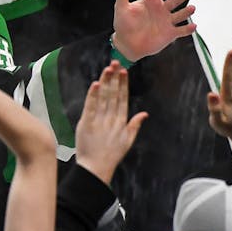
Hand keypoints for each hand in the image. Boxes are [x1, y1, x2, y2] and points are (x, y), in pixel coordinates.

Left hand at [74, 62, 144, 185]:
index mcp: (121, 122)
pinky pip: (90, 106)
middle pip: (113, 95)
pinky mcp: (87, 124)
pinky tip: (95, 84)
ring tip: (107, 69)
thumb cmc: (111, 155)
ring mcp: (99, 121)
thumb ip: (135, 125)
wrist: (96, 168)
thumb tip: (144, 113)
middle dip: (114, 78)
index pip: (123, 99)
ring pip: (103, 98)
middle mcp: (111, 119)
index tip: (124, 72)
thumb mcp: (128, 140)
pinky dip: (93, 95)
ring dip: (105, 82)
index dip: (123, 84)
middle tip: (115, 63)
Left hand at [110, 0, 196, 61]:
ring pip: (180, 14)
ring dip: (187, 11)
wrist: (127, 45)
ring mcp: (167, 21)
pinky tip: (193, 26)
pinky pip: (181, 30)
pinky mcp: (170, 34)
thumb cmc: (123, 24)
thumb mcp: (121, 8)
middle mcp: (162, 9)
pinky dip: (187, 29)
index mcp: (151, 0)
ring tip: (191, 8)